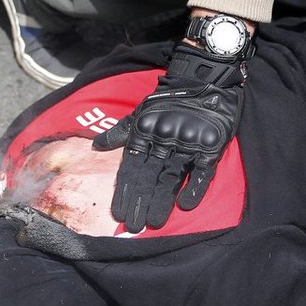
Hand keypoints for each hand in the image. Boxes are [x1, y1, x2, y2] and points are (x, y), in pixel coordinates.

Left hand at [93, 43, 246, 232]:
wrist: (205, 77)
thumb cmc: (169, 98)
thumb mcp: (140, 112)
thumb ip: (120, 132)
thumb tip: (95, 146)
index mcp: (145, 134)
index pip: (131, 169)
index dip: (125, 192)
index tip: (118, 214)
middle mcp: (163, 140)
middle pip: (149, 178)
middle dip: (140, 203)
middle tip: (133, 227)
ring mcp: (187, 143)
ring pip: (171, 178)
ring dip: (162, 202)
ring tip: (154, 223)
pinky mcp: (210, 145)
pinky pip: (202, 171)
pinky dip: (195, 188)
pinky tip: (186, 206)